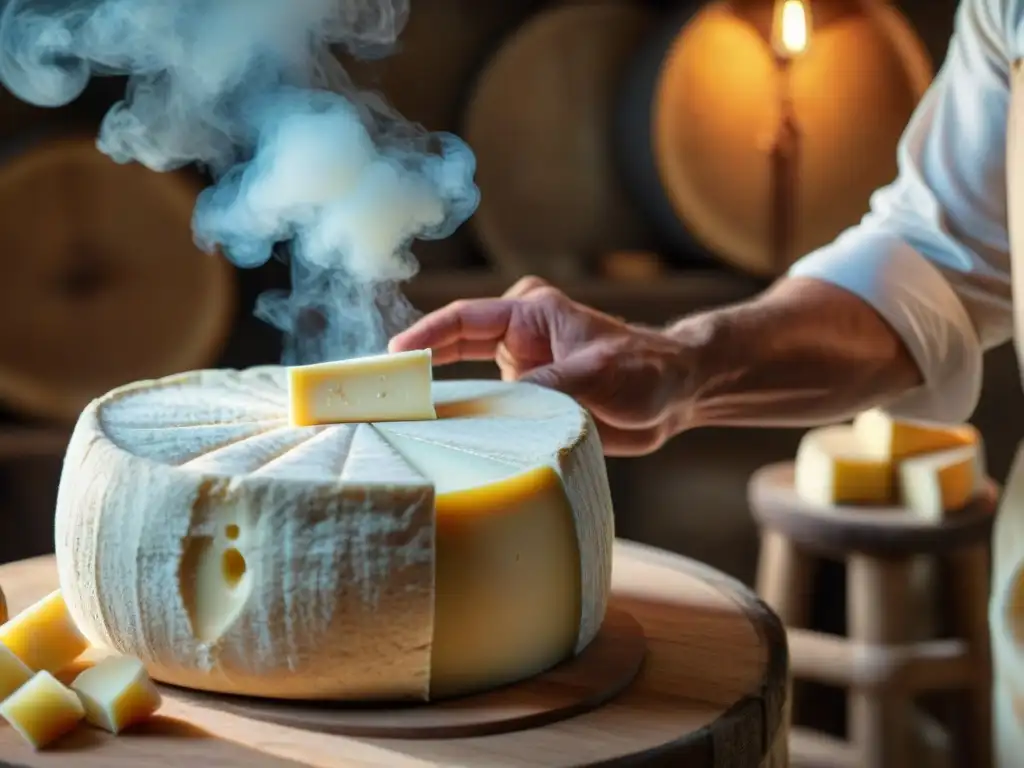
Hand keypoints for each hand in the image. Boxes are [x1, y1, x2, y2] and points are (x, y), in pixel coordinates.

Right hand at [388, 277, 688, 455]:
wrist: (677, 395)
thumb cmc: (645, 369)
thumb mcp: (595, 374)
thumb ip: (546, 386)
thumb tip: (496, 409)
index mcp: (530, 314)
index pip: (465, 320)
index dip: (425, 336)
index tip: (393, 356)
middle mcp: (517, 340)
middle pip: (453, 350)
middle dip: (418, 369)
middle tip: (382, 395)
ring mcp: (521, 372)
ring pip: (468, 386)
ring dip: (442, 404)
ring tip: (401, 424)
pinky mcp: (529, 403)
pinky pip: (491, 413)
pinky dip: (470, 428)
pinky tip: (446, 447)